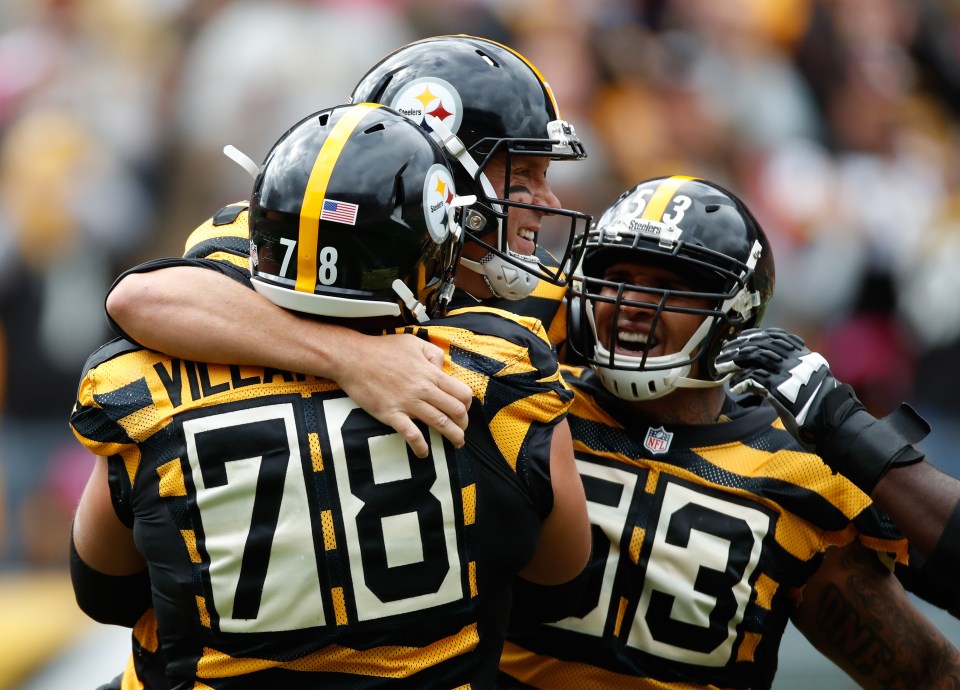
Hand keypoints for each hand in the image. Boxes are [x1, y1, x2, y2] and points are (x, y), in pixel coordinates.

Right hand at [334, 333, 471, 457]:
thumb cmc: (382, 349)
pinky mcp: (392, 414)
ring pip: (440, 424)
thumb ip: (433, 354)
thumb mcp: (413, 342)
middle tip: (462, 429)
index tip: (465, 409)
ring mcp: (408, 403)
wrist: (352, 358)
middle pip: (456, 411)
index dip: (468, 404)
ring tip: (457, 443)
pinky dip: (421, 447)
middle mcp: (424, 389)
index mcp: (430, 373)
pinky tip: (424, 453)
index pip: (462, 392)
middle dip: (464, 423)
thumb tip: (442, 368)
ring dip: (453, 437)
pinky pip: (412, 435)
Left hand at [715, 328, 836, 447]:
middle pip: (763, 345)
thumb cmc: (821, 409)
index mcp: (806, 358)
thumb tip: (772, 373)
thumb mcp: (812, 384)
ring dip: (735, 362)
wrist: (835, 426)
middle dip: (740, 346)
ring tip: (722, 367)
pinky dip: (742, 382)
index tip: (743, 336)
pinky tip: (735, 387)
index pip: (779, 337)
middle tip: (724, 351)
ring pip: (755, 358)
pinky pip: (755, 379)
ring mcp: (789, 374)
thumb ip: (795, 374)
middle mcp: (797, 362)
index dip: (758, 335)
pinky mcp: (780, 389)